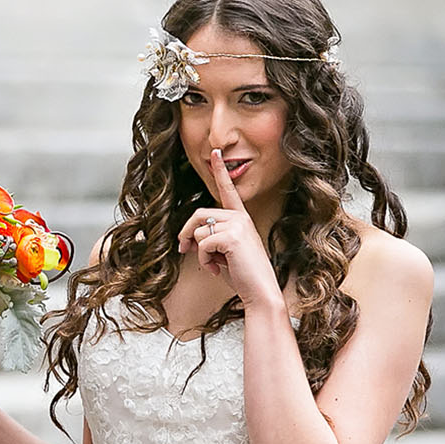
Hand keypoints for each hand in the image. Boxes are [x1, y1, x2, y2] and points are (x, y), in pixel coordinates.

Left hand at [177, 149, 281, 307]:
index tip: (214, 152)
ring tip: (215, 264)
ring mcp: (238, 225)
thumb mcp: (222, 251)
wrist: (259, 291)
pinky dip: (204, 260)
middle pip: (198, 214)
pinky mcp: (232, 236)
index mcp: (240, 218)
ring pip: (198, 231)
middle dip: (186, 234)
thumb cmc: (241, 274)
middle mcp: (240, 217)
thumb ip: (208, 238)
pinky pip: (202, 244)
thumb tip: (185, 238)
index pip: (227, 191)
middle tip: (185, 250)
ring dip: (199, 252)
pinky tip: (218, 268)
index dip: (219, 171)